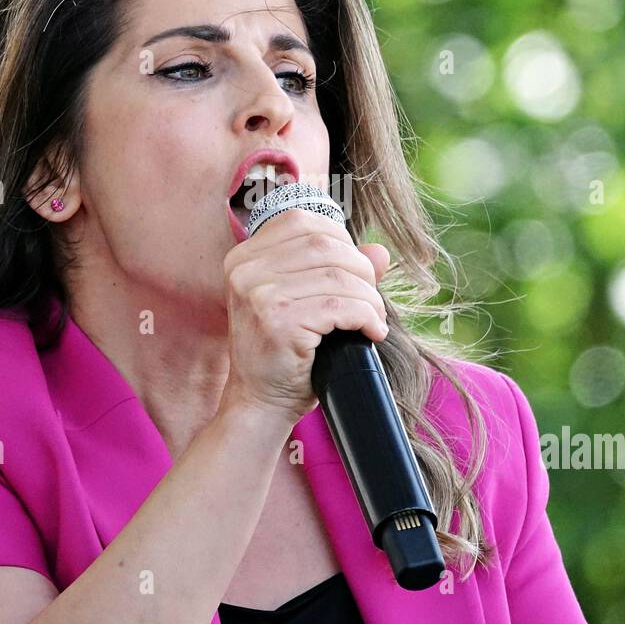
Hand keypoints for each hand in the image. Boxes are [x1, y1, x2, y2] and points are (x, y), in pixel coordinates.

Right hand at [220, 208, 390, 424]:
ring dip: (369, 297)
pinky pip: (340, 306)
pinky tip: (372, 332)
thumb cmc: (281, 352)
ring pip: (338, 276)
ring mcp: (259, 295)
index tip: (354, 269)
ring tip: (374, 318)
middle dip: (361, 270)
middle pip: (325, 244)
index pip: (301, 221)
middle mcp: (245, 270)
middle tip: (371, 299)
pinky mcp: (279, 321)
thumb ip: (336, 270)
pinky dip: (366, 317)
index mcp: (244, 257)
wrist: (259, 402)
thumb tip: (380, 251)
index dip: (339, 238)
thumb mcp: (302, 301)